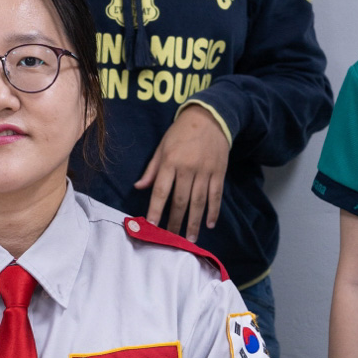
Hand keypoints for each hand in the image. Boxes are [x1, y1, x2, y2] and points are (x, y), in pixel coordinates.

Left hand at [134, 105, 230, 241]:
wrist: (210, 118)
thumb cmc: (180, 133)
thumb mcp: (162, 147)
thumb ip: (152, 169)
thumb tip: (139, 187)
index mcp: (170, 161)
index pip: (161, 190)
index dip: (156, 209)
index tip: (153, 226)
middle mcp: (188, 168)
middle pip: (180, 200)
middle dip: (175, 221)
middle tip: (172, 239)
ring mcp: (205, 171)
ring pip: (199, 202)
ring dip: (194, 222)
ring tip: (190, 239)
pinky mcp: (219, 173)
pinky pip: (216, 195)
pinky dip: (213, 211)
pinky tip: (209, 224)